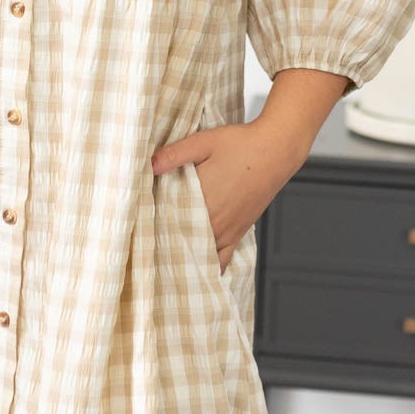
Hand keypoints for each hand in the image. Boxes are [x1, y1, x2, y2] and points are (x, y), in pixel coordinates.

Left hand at [150, 117, 310, 270]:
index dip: (151, 224)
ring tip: (166, 257)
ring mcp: (227, 230)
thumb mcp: (203, 142)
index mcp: (201, 200)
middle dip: (163, 241)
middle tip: (146, 244)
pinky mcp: (239, 232)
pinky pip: (223, 260)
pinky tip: (199, 271)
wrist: (276, 149)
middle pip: (180, 240)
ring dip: (183, 254)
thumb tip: (148, 164)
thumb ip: (174, 154)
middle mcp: (214, 221)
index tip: (138, 226)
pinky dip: (210, 266)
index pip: (166, 221)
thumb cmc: (241, 144)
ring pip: (199, 253)